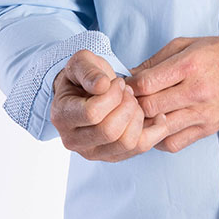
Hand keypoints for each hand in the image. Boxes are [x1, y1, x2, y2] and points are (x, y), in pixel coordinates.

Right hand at [50, 49, 169, 161]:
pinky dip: (154, 132)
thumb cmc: (84, 76)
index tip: (118, 82)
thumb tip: (101, 85)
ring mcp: (93, 152)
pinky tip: (157, 116)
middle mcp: (73, 141)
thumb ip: (88, 71)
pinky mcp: (112, 156)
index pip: (92, 113)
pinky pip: (140, 148)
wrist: (87, 90)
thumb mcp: (82, 62)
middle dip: (127, 106)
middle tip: (128, 91)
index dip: (112, 95)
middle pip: (110, 132)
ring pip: (126, 143)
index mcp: (62, 116)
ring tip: (134, 101)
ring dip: (137, 117)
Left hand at [126, 36, 218, 153]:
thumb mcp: (186, 45)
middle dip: (132, 105)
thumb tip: (129, 75)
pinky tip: (157, 127)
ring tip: (140, 115)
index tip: (125, 86)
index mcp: (189, 66)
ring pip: (159, 128)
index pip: (146, 83)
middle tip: (127, 101)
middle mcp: (196, 91)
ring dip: (144, 123)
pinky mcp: (207, 129)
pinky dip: (159, 138)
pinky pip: (173, 143)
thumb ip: (156, 61)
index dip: (129, 86)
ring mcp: (202, 113)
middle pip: (149, 107)